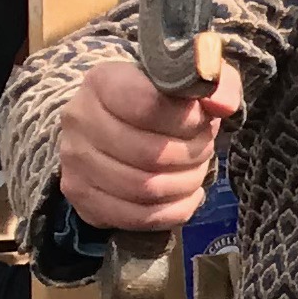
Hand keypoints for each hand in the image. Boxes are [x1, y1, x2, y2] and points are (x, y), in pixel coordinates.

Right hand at [57, 52, 240, 232]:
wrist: (114, 124)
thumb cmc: (160, 100)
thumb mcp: (191, 81)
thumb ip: (216, 83)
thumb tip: (222, 106)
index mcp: (103, 82)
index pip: (149, 106)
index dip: (187, 119)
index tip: (202, 120)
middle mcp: (80, 120)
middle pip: (151, 153)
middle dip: (192, 155)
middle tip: (203, 148)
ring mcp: (74, 161)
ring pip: (146, 188)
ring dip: (185, 183)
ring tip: (194, 169)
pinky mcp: (81, 197)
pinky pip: (138, 217)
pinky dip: (174, 210)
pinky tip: (185, 193)